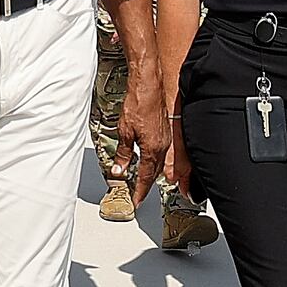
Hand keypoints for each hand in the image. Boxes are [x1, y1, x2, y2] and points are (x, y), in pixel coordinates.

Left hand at [123, 86, 185, 200]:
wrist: (148, 85)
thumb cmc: (138, 103)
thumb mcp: (124, 132)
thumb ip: (123, 154)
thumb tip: (119, 170)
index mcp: (152, 149)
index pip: (146, 177)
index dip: (140, 191)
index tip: (136, 201)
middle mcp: (162, 146)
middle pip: (155, 173)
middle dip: (146, 185)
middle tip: (136, 195)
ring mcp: (166, 139)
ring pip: (159, 163)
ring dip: (151, 174)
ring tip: (141, 183)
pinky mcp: (166, 131)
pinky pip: (162, 153)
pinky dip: (154, 162)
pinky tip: (148, 161)